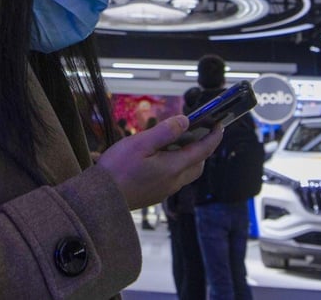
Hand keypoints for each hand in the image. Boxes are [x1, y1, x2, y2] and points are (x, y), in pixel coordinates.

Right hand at [97, 114, 222, 209]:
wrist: (101, 198)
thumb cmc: (118, 169)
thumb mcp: (141, 143)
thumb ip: (166, 132)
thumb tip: (185, 121)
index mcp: (173, 167)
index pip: (203, 150)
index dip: (213, 137)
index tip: (219, 125)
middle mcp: (174, 182)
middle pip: (198, 164)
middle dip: (202, 148)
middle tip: (197, 131)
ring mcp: (165, 190)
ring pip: (186, 173)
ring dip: (188, 157)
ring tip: (175, 142)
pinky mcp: (156, 195)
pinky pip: (174, 179)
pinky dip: (176, 165)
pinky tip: (160, 158)